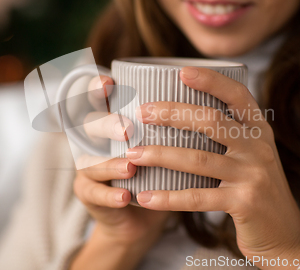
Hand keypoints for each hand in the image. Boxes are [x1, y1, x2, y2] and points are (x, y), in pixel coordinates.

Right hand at [74, 75, 170, 246]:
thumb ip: (178, 124)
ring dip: (110, 164)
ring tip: (130, 167)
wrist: (143, 216)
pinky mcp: (88, 194)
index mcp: (112, 121)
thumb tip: (210, 99)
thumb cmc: (160, 171)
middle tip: (127, 131)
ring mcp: (88, 167)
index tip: (109, 83)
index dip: (96, 87)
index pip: (97, 98)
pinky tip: (125, 197)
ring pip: (89, 161)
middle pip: (89, 125)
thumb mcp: (168, 145)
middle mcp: (95, 140)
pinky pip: (94, 193)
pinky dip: (110, 195)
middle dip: (106, 125)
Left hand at [125, 67, 299, 268]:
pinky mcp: (244, 203)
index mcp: (259, 130)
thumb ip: (228, 135)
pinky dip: (168, 197)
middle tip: (143, 113)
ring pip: (198, 159)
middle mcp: (259, 147)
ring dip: (160, 155)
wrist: (284, 234)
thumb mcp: (251, 155)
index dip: (211, 80)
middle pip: (212, 121)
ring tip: (133, 154)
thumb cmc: (256, 188)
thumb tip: (180, 113)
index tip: (181, 72)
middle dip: (173, 114)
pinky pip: (197, 197)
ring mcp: (253, 175)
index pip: (238, 95)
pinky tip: (145, 197)